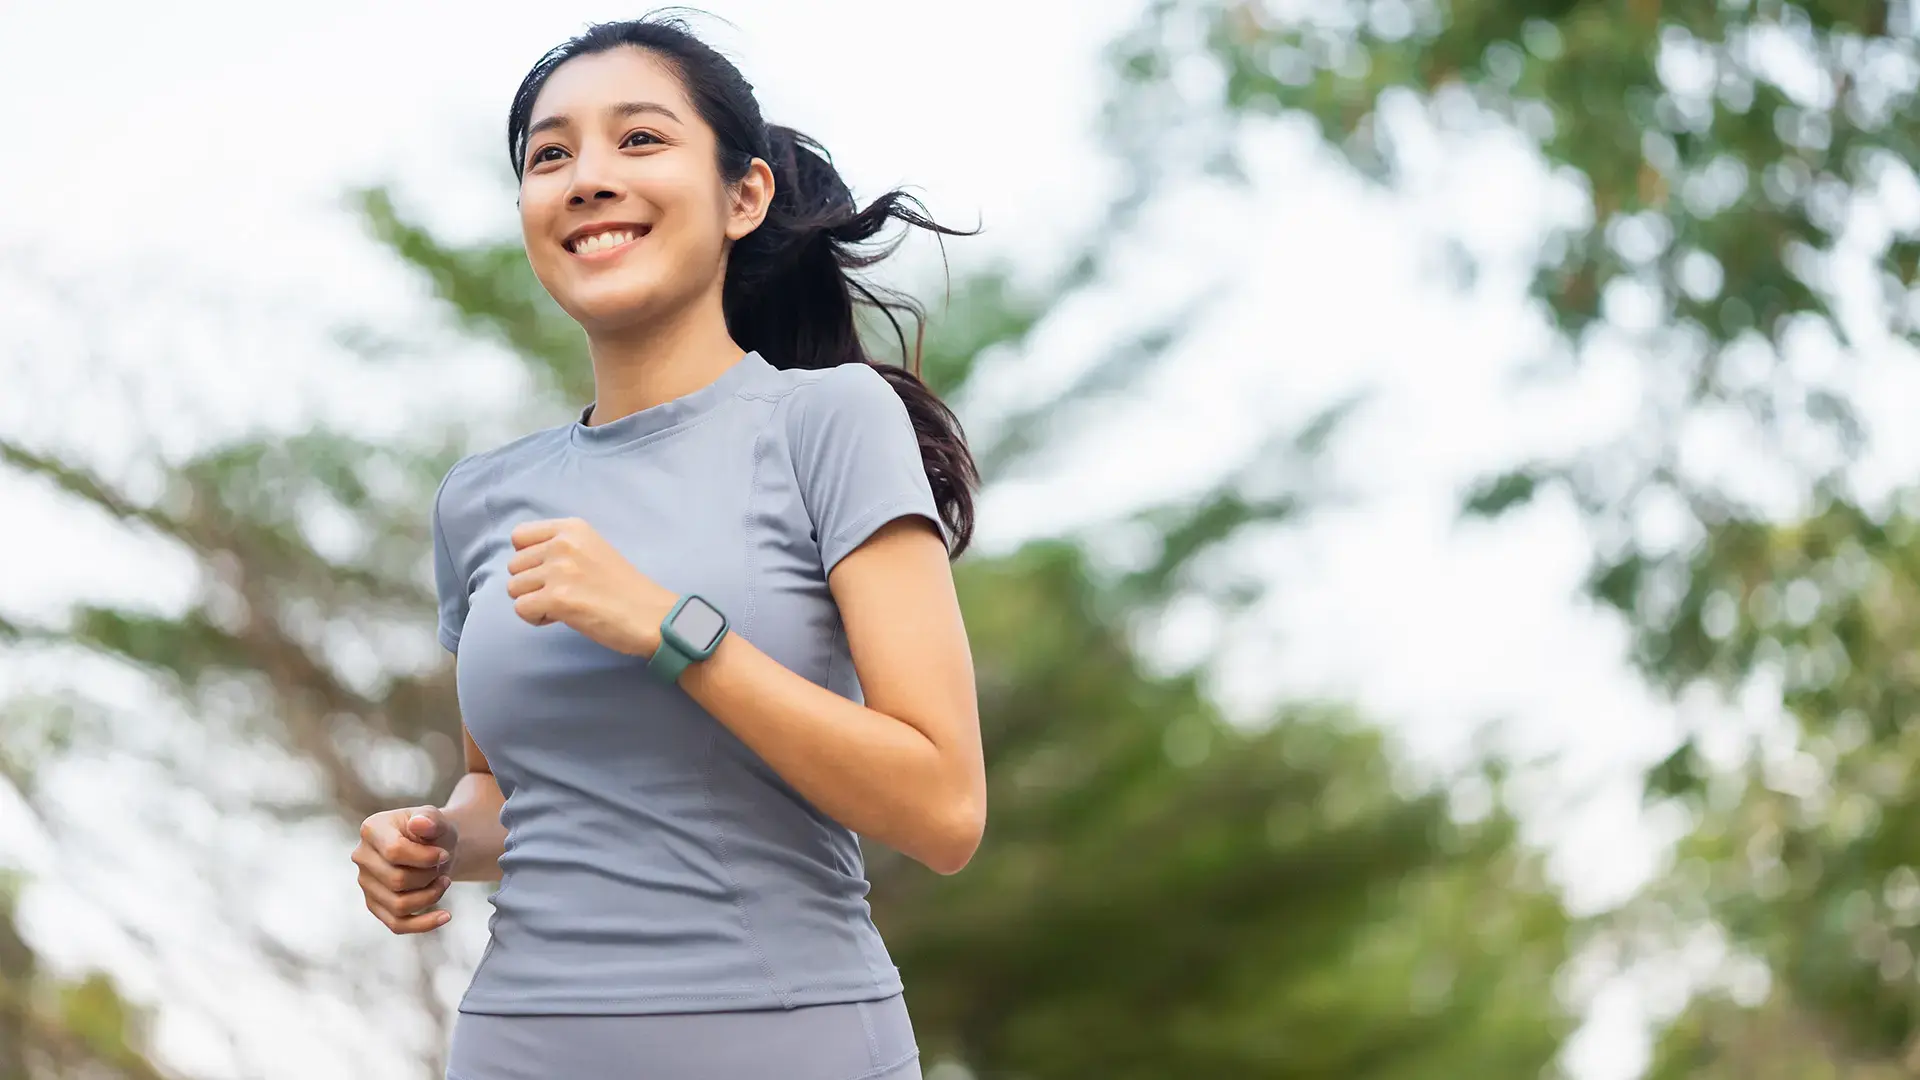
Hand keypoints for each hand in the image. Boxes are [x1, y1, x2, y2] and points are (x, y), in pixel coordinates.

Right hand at [352, 806, 456, 934]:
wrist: (436, 847)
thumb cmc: (433, 832)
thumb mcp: (437, 819)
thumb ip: (431, 819)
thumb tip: (420, 823)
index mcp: (372, 830)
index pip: (394, 851)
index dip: (425, 857)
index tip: (444, 854)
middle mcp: (362, 857)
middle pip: (396, 880)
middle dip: (428, 876)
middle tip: (442, 867)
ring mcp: (366, 883)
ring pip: (398, 905)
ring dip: (430, 896)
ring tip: (444, 882)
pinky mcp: (375, 904)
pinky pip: (396, 924)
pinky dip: (424, 924)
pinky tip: (445, 916)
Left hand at [506, 517, 675, 655]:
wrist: (651, 615)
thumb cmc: (625, 588)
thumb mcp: (593, 550)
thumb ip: (562, 549)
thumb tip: (528, 565)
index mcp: (572, 528)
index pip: (519, 537)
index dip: (528, 559)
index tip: (549, 572)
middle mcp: (563, 544)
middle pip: (514, 566)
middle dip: (532, 583)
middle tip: (563, 593)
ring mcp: (559, 570)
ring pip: (514, 589)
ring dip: (534, 601)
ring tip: (565, 605)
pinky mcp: (558, 598)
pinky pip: (521, 609)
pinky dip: (537, 618)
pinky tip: (562, 617)